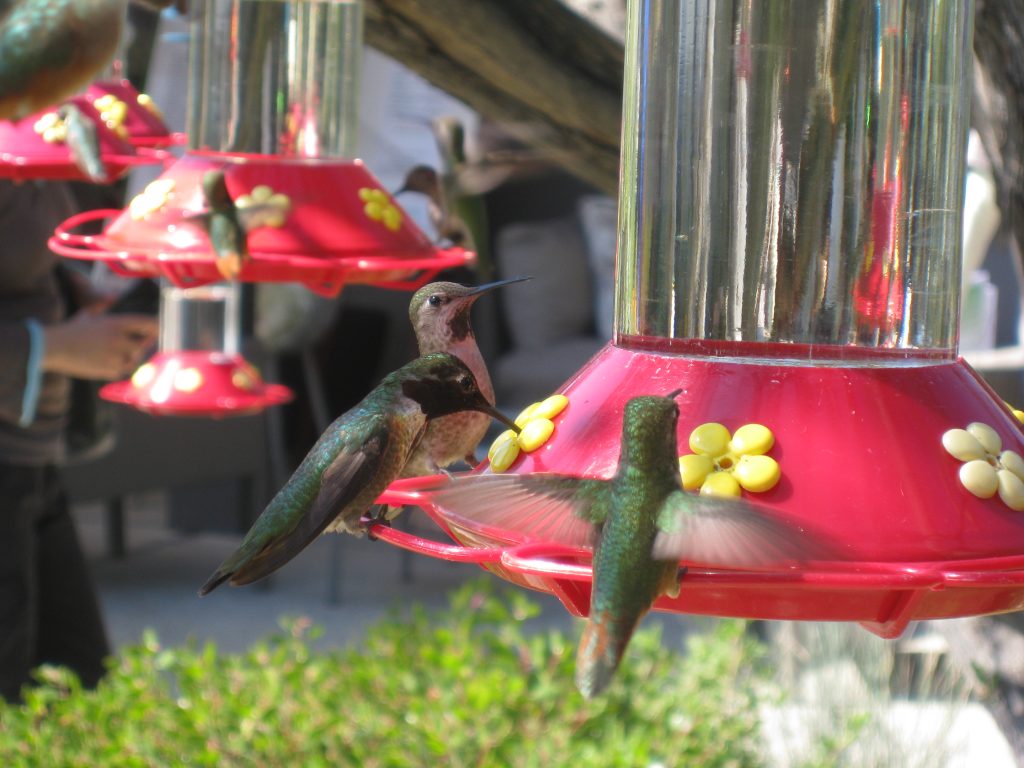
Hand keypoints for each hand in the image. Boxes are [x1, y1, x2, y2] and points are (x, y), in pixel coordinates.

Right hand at [43, 309, 158, 380]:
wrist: (53, 347)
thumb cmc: (71, 329)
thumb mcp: (88, 313)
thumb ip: (104, 305)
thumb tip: (113, 296)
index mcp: (117, 323)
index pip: (149, 324)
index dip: (156, 328)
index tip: (159, 330)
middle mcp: (120, 340)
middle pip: (144, 344)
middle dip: (145, 345)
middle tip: (145, 344)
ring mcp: (115, 356)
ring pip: (135, 360)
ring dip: (133, 357)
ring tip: (127, 354)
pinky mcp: (108, 370)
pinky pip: (123, 371)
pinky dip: (121, 368)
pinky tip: (114, 362)